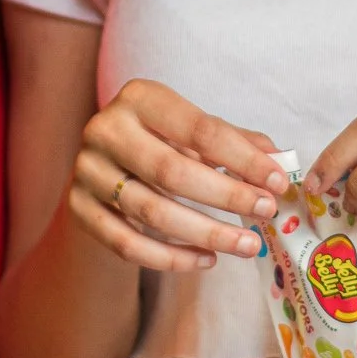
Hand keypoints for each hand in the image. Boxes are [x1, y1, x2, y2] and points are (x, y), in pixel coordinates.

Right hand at [71, 78, 286, 273]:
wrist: (103, 169)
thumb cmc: (161, 145)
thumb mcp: (194, 134)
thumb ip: (234, 143)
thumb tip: (278, 161)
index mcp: (139, 97)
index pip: (199, 129)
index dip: (243, 158)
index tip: (278, 182)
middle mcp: (105, 129)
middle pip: (172, 172)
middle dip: (227, 196)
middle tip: (266, 212)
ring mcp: (86, 171)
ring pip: (151, 213)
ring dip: (207, 233)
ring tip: (247, 245)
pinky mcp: (78, 209)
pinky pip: (128, 244)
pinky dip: (172, 258)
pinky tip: (207, 260)